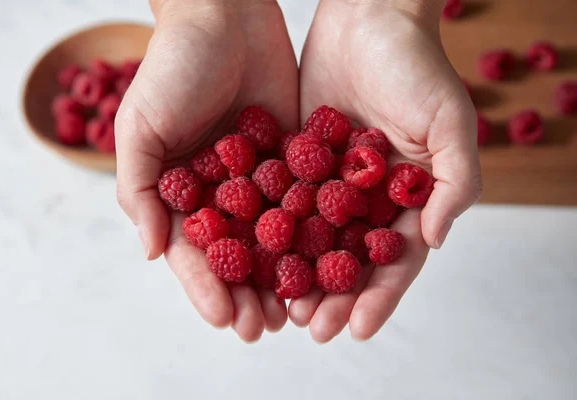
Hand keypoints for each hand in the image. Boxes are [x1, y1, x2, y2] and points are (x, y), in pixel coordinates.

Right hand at [115, 0, 298, 341]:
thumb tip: (151, 252)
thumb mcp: (140, 127)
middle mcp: (222, 191)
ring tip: (298, 311)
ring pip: (275, 236)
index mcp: (182, 192)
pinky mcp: (295, 156)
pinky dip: (315, 232)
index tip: (226, 319)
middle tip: (266, 328)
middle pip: (237, 254)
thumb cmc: (172, 68)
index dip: (207, 287)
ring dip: (284, 275)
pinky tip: (330, 261)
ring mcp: (261, 177)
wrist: (224, 14)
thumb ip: (139, 190)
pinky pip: (306, 200)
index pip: (194, 252)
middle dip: (249, 292)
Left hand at [289, 0, 481, 341]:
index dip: (379, 296)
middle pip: (350, 260)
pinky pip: (284, 202)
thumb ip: (455, 183)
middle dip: (334, 296)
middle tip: (312, 328)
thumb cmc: (417, 66)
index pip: (395, 260)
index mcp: (408, 198)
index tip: (357, 328)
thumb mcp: (451, 123)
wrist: (367, 18)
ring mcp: (331, 183)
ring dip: (299, 276)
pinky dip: (271, 232)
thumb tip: (437, 241)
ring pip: (314, 240)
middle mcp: (368, 198)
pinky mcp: (298, 161)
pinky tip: (255, 257)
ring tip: (283, 307)